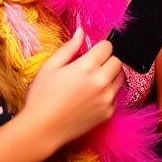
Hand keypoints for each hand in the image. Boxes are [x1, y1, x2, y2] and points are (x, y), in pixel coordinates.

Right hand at [22, 29, 122, 154]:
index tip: (90, 53)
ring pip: (120, 78)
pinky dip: (108, 94)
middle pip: (117, 61)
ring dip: (110, 76)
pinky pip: (115, 96)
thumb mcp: (50, 67)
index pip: (107, 47)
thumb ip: (69, 48)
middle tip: (91, 68)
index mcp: (87, 67)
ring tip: (92, 82)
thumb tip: (81, 32)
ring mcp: (107, 99)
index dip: (99, 48)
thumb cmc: (42, 96)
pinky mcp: (108, 113)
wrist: (42, 129)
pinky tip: (91, 98)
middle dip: (106, 60)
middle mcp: (101, 81)